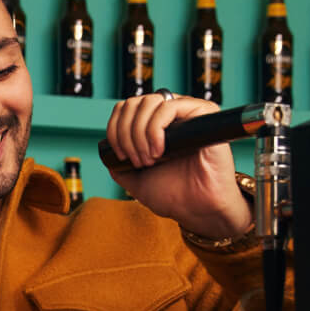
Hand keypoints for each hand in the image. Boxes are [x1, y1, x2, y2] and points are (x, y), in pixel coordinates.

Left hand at [104, 92, 251, 240]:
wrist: (198, 208)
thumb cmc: (174, 195)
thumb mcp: (136, 181)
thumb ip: (119, 167)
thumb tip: (106, 152)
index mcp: (156, 125)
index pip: (125, 108)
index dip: (115, 129)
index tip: (120, 156)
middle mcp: (171, 114)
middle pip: (133, 103)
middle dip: (126, 134)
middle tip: (136, 161)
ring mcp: (187, 112)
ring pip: (149, 102)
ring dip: (139, 134)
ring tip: (149, 159)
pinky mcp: (203, 113)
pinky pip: (169, 106)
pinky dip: (155, 129)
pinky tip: (159, 151)